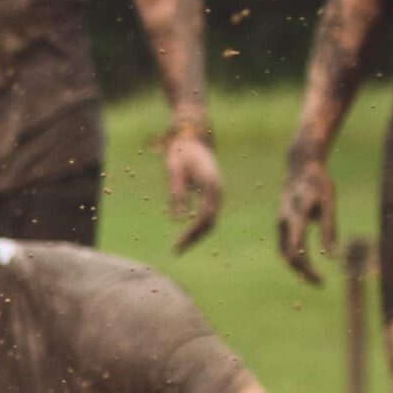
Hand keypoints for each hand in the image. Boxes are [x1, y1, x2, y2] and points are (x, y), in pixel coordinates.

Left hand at [165, 126, 221, 254]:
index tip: (177, 245)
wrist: (193, 141)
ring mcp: (218, 192)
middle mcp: (218, 190)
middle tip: (176, 251)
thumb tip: (178, 219)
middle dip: (194, 238)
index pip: (204, 217)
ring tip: (180, 247)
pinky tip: (187, 235)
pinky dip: (200, 227)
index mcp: (210, 185)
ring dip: (197, 235)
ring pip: (212, 220)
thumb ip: (176, 193)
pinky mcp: (214, 193)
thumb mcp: (174, 171)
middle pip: (210, 222)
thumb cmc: (180, 155)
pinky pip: (210, 214)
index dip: (191, 233)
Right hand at [277, 155, 336, 284]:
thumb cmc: (318, 182)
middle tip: (319, 284)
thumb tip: (331, 255)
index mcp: (295, 218)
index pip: (296, 252)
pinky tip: (306, 264)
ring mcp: (279, 225)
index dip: (308, 269)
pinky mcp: (280, 225)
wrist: (299, 167)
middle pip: (288, 257)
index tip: (321, 280)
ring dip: (297, 268)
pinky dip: (294, 258)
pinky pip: (284, 247)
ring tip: (313, 277)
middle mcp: (283, 224)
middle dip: (303, 272)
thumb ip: (328, 228)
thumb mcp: (328, 202)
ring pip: (284, 254)